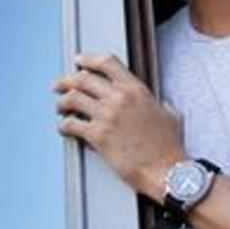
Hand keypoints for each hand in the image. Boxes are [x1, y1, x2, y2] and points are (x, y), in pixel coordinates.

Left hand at [53, 52, 185, 201]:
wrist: (165, 169)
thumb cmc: (168, 146)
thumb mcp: (170, 115)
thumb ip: (161, 104)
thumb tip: (162, 103)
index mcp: (135, 89)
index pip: (106, 62)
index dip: (88, 59)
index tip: (79, 61)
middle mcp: (119, 98)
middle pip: (83, 79)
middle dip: (66, 81)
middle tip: (59, 85)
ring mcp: (107, 116)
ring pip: (73, 98)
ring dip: (62, 102)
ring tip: (60, 107)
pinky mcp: (98, 136)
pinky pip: (71, 124)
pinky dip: (63, 125)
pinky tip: (64, 128)